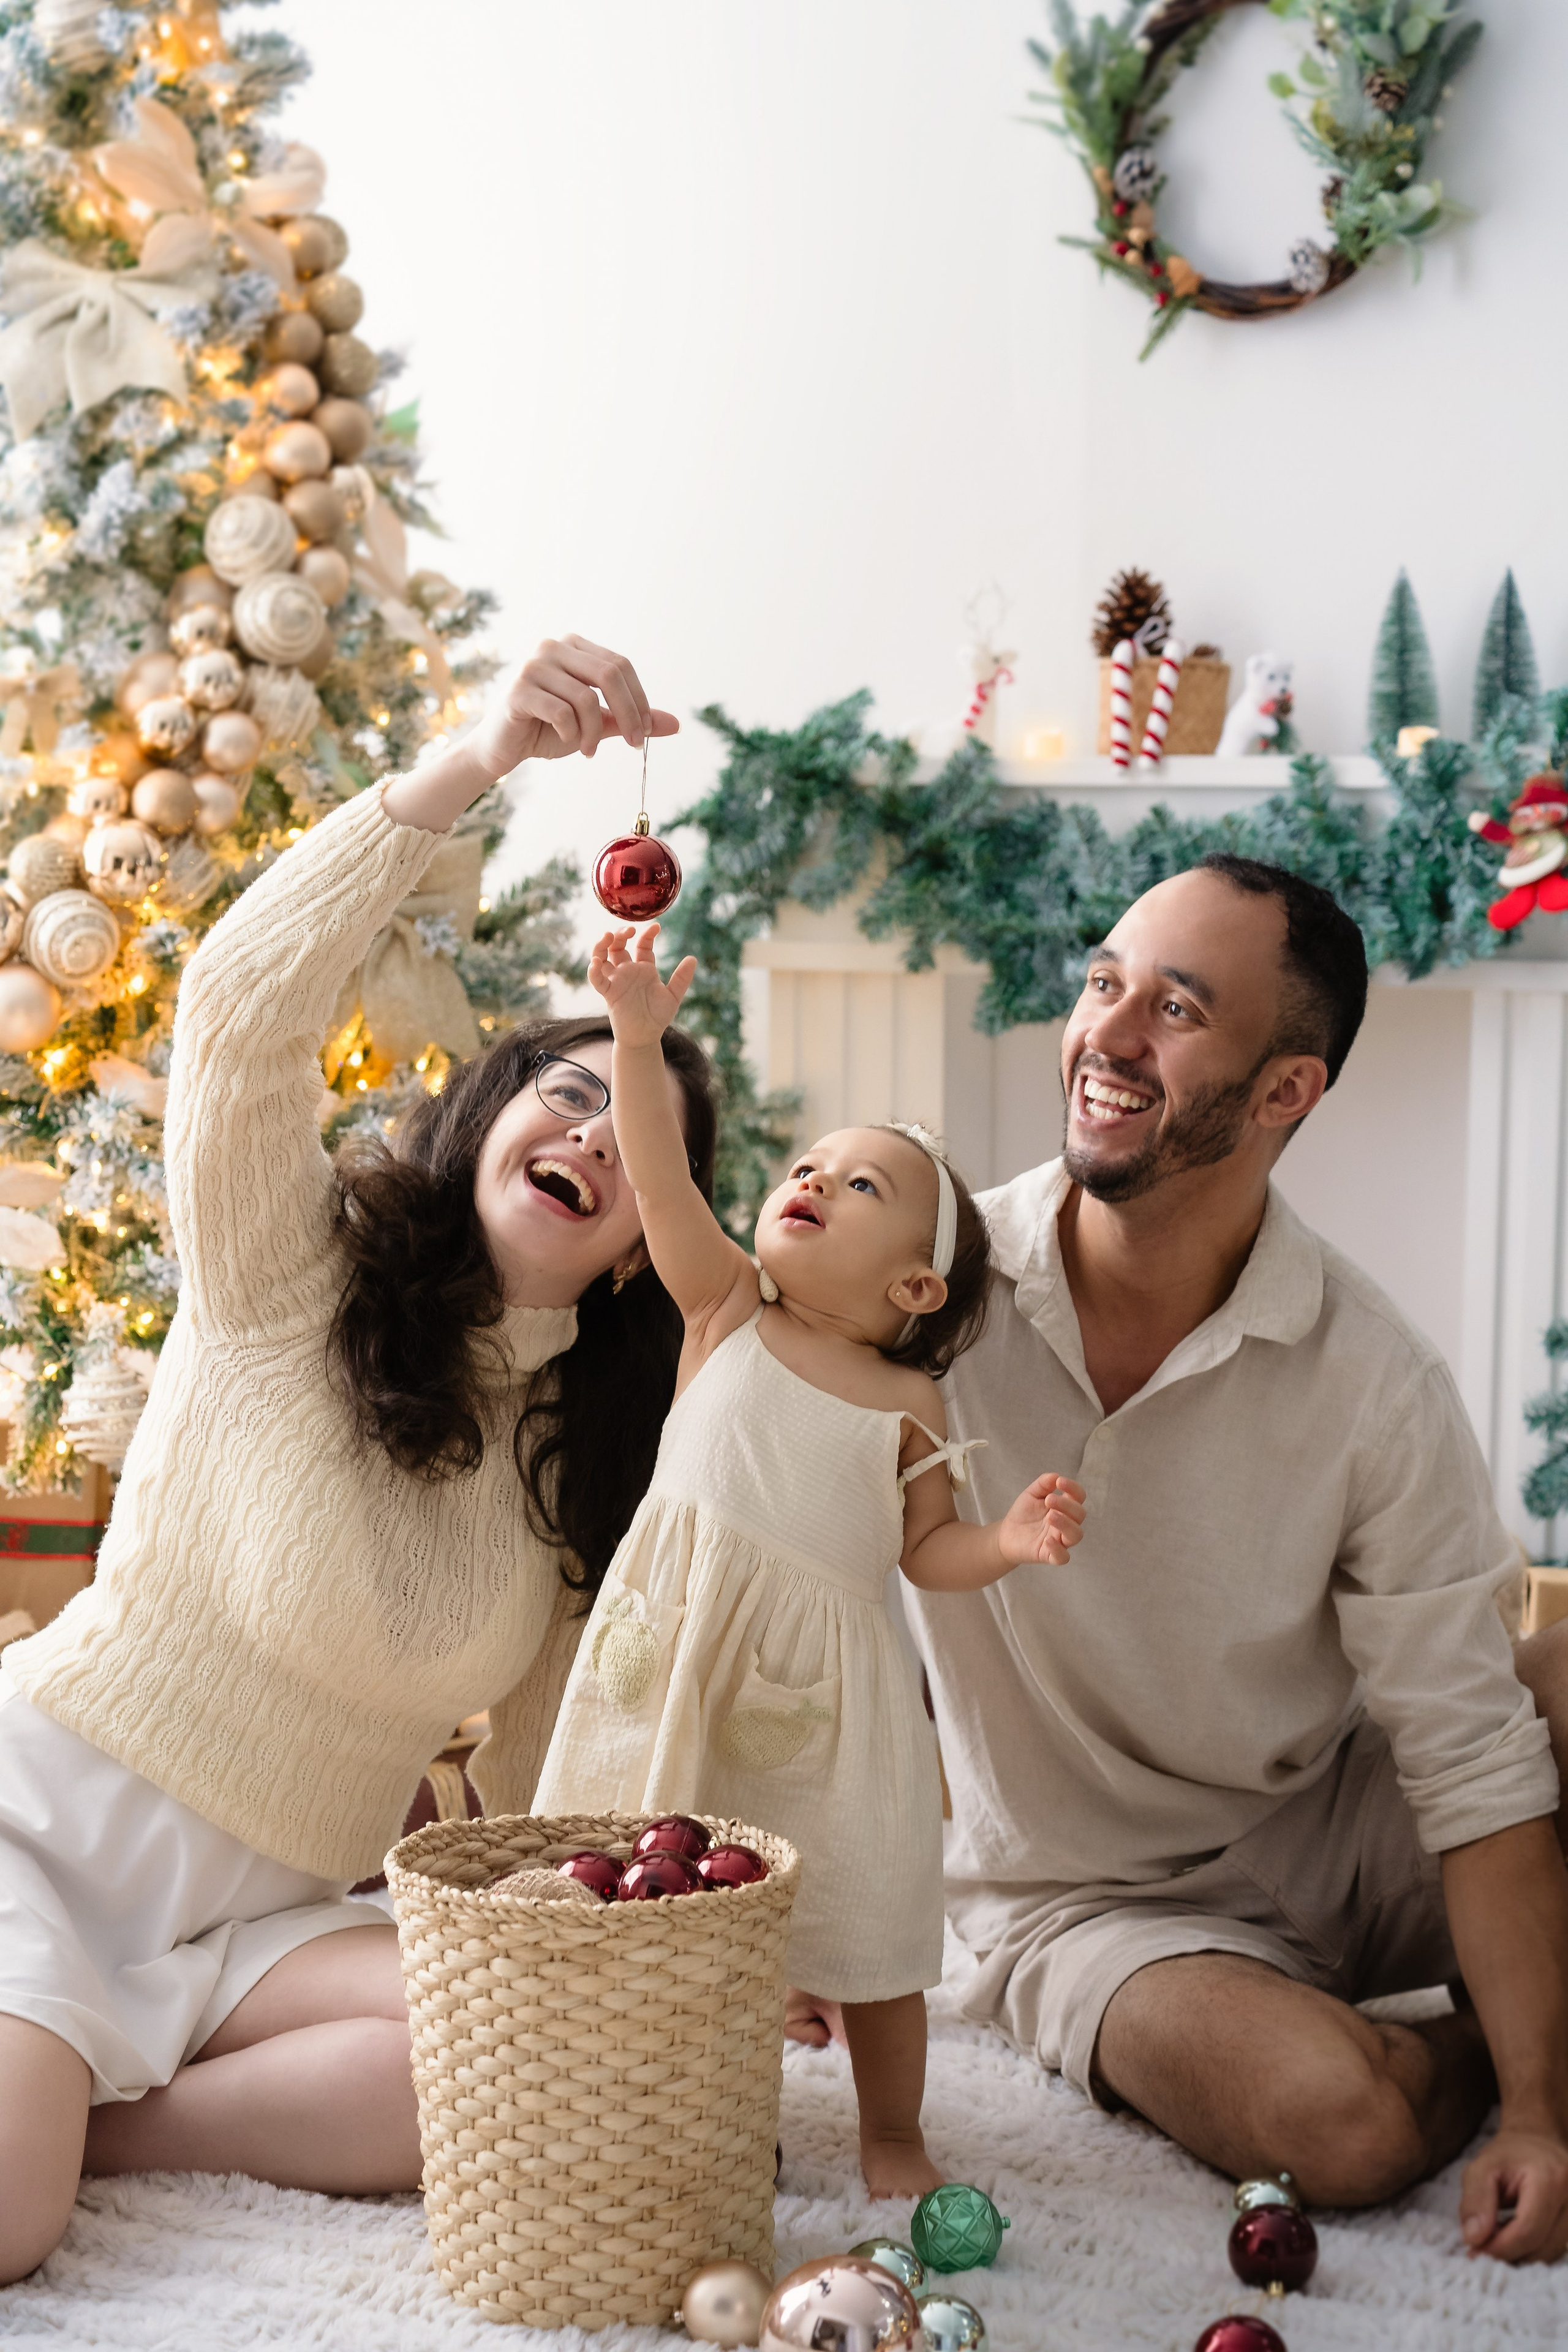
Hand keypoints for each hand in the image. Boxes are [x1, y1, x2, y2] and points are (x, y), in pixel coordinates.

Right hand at [466, 634, 679, 780]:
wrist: (504, 749)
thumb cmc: (550, 731)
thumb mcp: (598, 725)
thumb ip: (631, 721)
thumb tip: (674, 724)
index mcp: (574, 647)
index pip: (620, 665)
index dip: (640, 699)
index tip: (645, 733)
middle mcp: (553, 647)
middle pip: (609, 674)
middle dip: (629, 714)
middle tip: (634, 744)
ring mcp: (534, 666)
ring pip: (586, 698)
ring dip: (594, 733)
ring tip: (588, 751)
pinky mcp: (519, 690)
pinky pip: (562, 712)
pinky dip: (572, 734)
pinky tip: (566, 742)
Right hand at [588, 922, 696, 1045]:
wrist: (645, 1037)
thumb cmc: (657, 1017)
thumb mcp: (673, 996)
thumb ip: (681, 978)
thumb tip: (693, 959)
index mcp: (644, 969)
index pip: (642, 945)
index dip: (647, 934)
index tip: (656, 927)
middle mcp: (628, 971)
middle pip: (618, 946)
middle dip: (620, 934)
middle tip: (628, 930)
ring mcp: (617, 981)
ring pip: (602, 957)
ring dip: (602, 945)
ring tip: (607, 936)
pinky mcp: (609, 993)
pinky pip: (597, 980)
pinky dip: (593, 970)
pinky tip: (596, 962)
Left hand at [996, 1473, 1086, 1568]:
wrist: (1006, 1533)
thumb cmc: (1023, 1513)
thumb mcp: (1031, 1494)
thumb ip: (1043, 1484)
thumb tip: (1056, 1476)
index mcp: (1065, 1507)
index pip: (1079, 1497)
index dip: (1073, 1488)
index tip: (1060, 1482)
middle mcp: (1066, 1524)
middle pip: (1079, 1515)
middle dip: (1067, 1505)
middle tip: (1048, 1500)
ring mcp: (1060, 1540)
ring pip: (1076, 1535)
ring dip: (1066, 1524)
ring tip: (1050, 1516)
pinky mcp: (1050, 1555)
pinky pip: (1063, 1557)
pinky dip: (1058, 1550)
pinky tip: (1048, 1540)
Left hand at [1460, 2122, 1567, 2261]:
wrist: (1538, 2142)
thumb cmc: (1509, 2154)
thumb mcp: (1482, 2167)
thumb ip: (1476, 2200)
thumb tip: (1474, 2238)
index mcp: (1551, 2179)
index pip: (1527, 2230)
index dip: (1499, 2247)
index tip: (1474, 2252)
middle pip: (1541, 2247)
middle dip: (1507, 2253)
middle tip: (1480, 2249)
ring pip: (1549, 2253)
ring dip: (1519, 2254)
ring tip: (1495, 2238)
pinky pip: (1555, 2249)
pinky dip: (1531, 2250)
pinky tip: (1512, 2237)